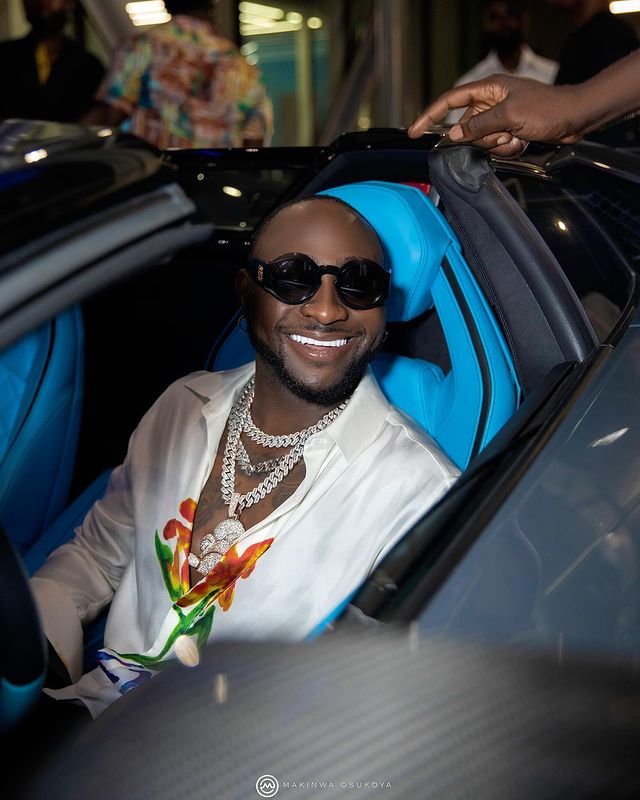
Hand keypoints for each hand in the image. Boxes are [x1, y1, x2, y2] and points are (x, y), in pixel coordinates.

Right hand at [408, 74, 585, 156]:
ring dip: (499, 145)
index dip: (430, 115)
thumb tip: (454, 134)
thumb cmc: (547, 108)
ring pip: (482, 141)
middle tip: (504, 134)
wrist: (575, 118)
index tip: (414, 131)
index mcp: (488, 89)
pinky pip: (496, 147)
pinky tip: (523, 141)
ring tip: (518, 136)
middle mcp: (491, 102)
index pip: (450, 100)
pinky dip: (508, 148)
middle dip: (482, 138)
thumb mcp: (510, 115)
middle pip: (467, 127)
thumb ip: (479, 125)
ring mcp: (500, 118)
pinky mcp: (509, 131)